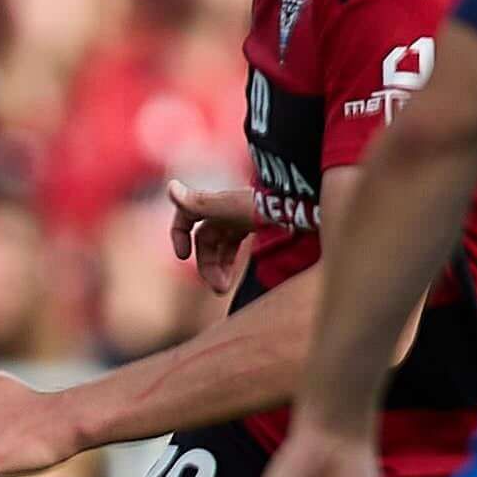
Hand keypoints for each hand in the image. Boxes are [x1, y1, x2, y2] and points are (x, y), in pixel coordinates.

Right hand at [168, 180, 263, 295]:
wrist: (306, 208)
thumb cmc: (268, 206)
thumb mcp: (231, 207)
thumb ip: (199, 202)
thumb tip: (170, 187)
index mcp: (218, 204)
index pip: (187, 215)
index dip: (179, 234)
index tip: (182, 257)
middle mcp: (228, 210)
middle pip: (205, 239)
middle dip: (206, 264)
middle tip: (218, 288)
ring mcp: (242, 219)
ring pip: (220, 246)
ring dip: (217, 267)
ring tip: (223, 289)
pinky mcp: (257, 227)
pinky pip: (235, 247)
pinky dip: (230, 262)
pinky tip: (234, 276)